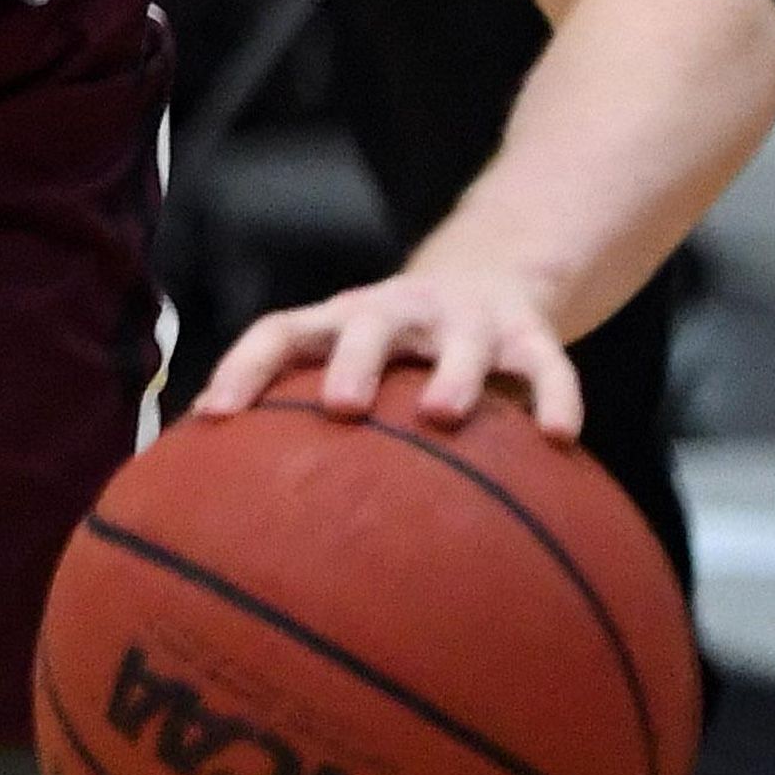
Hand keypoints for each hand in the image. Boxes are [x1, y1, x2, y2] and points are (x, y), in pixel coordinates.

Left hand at [189, 267, 583, 441]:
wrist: (490, 273)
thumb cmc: (395, 353)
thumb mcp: (348, 366)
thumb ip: (298, 420)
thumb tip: (223, 501)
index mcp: (342, 320)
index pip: (281, 331)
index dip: (244, 367)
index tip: (214, 416)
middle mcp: (400, 310)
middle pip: (367, 322)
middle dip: (352, 361)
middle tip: (341, 408)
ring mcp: (466, 319)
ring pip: (462, 339)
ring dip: (453, 373)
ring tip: (443, 415)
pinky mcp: (528, 333)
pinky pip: (547, 363)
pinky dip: (555, 396)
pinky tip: (559, 438)